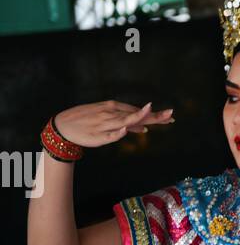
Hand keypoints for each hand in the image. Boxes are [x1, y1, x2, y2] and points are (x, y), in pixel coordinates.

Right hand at [53, 101, 173, 147]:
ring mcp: (104, 124)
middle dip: (153, 116)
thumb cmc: (88, 121)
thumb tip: (144, 127)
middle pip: (136, 115)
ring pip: (124, 121)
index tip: (171, 116)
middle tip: (171, 114)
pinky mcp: (97, 135)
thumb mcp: (109, 119)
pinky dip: (117, 131)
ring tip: (151, 114)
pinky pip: (109, 134)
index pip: (139, 112)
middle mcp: (112, 114)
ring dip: (138, 118)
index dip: (155, 115)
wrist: (64, 125)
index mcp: (115, 109)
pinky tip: (125, 129)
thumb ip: (127, 123)